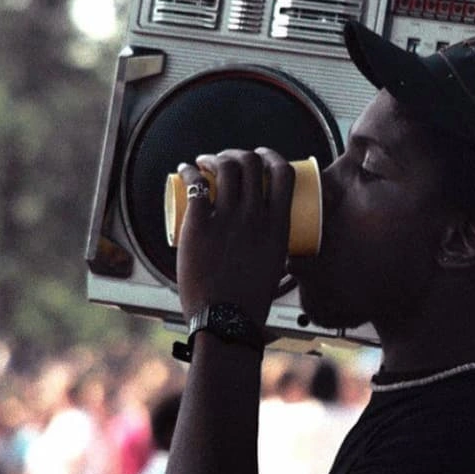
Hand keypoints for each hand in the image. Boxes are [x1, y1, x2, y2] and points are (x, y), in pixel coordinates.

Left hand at [174, 147, 294, 325]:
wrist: (225, 320)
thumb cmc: (251, 301)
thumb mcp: (276, 268)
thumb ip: (279, 254)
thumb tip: (287, 253)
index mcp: (279, 227)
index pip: (284, 174)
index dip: (273, 157)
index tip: (263, 156)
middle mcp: (255, 217)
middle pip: (252, 164)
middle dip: (241, 153)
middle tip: (230, 159)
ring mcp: (226, 220)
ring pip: (225, 168)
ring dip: (215, 157)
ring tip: (207, 162)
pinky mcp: (198, 226)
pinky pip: (195, 186)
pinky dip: (190, 170)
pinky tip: (186, 169)